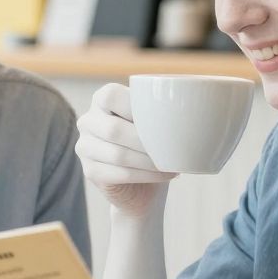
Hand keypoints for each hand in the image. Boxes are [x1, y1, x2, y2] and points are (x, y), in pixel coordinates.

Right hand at [75, 83, 174, 216]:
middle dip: (146, 141)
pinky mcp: (90, 172)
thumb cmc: (153, 143)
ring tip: (172, 163)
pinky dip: (147, 175)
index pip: (111, 96)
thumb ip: (163, 109)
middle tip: (172, 148)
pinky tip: (165, 174)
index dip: (134, 107)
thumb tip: (192, 109)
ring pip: (118, 155)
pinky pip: (119, 174)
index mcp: (101, 99)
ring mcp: (84, 147)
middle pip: (113, 129)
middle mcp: (87, 121)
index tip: (161, 121)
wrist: (143, 183)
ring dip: (150, 161)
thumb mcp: (156, 121)